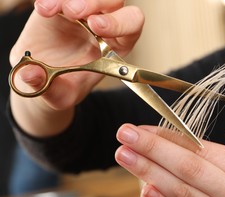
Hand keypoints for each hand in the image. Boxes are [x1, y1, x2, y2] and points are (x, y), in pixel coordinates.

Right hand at [10, 0, 143, 135]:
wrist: (43, 78)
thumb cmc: (63, 87)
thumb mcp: (60, 95)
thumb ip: (50, 87)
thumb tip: (30, 74)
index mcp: (117, 45)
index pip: (132, 25)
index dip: (120, 23)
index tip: (97, 26)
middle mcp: (104, 23)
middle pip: (112, 1)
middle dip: (94, 3)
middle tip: (73, 12)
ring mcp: (83, 11)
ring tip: (50, 10)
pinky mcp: (62, 4)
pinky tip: (43, 9)